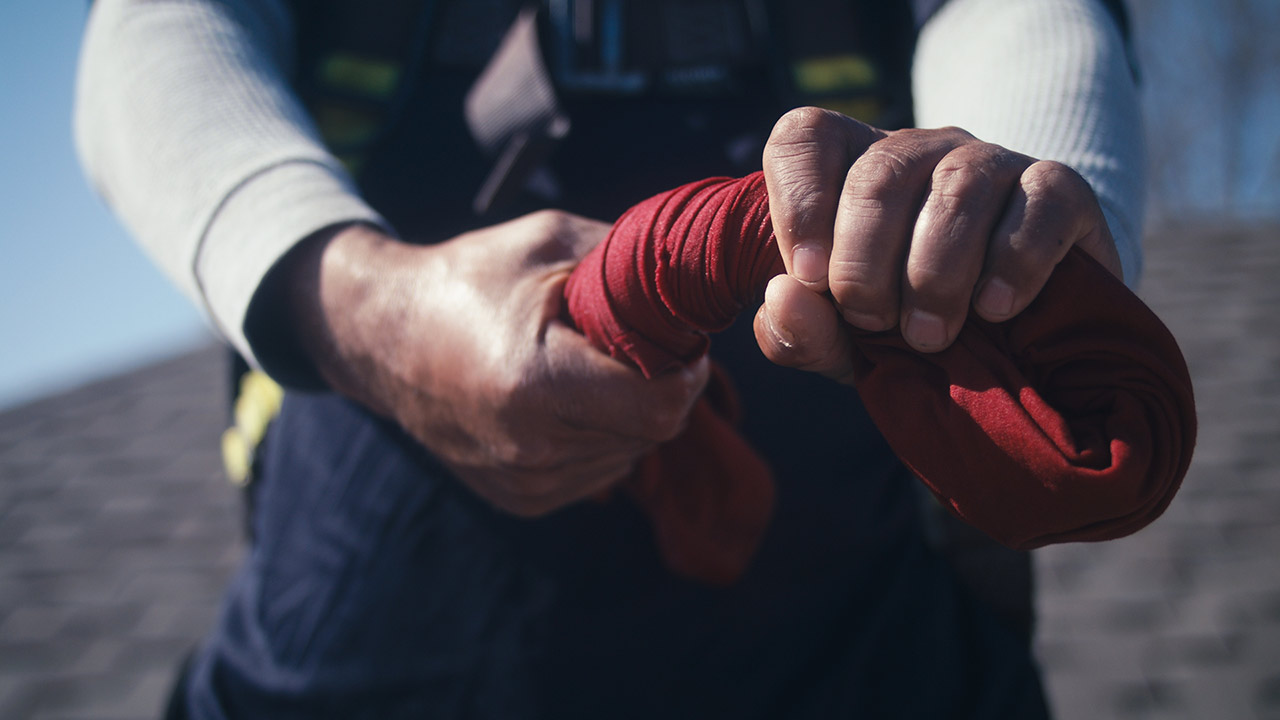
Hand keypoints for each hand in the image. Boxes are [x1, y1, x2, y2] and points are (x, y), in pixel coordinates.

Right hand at [282, 212, 709, 515]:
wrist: (382, 337)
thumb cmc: (469, 279)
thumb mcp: (549, 242)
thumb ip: (631, 260)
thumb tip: (702, 280)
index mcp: (536, 382)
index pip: (661, 406)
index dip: (687, 372)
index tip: (680, 343)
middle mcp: (530, 446)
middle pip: (653, 431)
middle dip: (661, 387)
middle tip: (634, 344)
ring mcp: (524, 481)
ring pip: (630, 453)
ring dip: (630, 412)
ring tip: (586, 366)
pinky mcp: (521, 498)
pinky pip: (600, 471)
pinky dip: (601, 435)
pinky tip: (565, 399)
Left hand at [755, 107, 1121, 379]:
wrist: (1015, 347)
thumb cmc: (903, 331)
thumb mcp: (839, 342)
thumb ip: (796, 330)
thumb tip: (783, 295)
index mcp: (850, 168)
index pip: (805, 137)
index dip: (799, 202)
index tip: (807, 275)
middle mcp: (920, 151)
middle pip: (880, 174)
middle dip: (865, 262)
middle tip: (873, 323)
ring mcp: (993, 162)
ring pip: (958, 189)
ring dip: (933, 273)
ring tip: (928, 336)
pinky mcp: (1061, 190)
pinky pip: (1040, 203)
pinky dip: (1013, 262)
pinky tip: (994, 309)